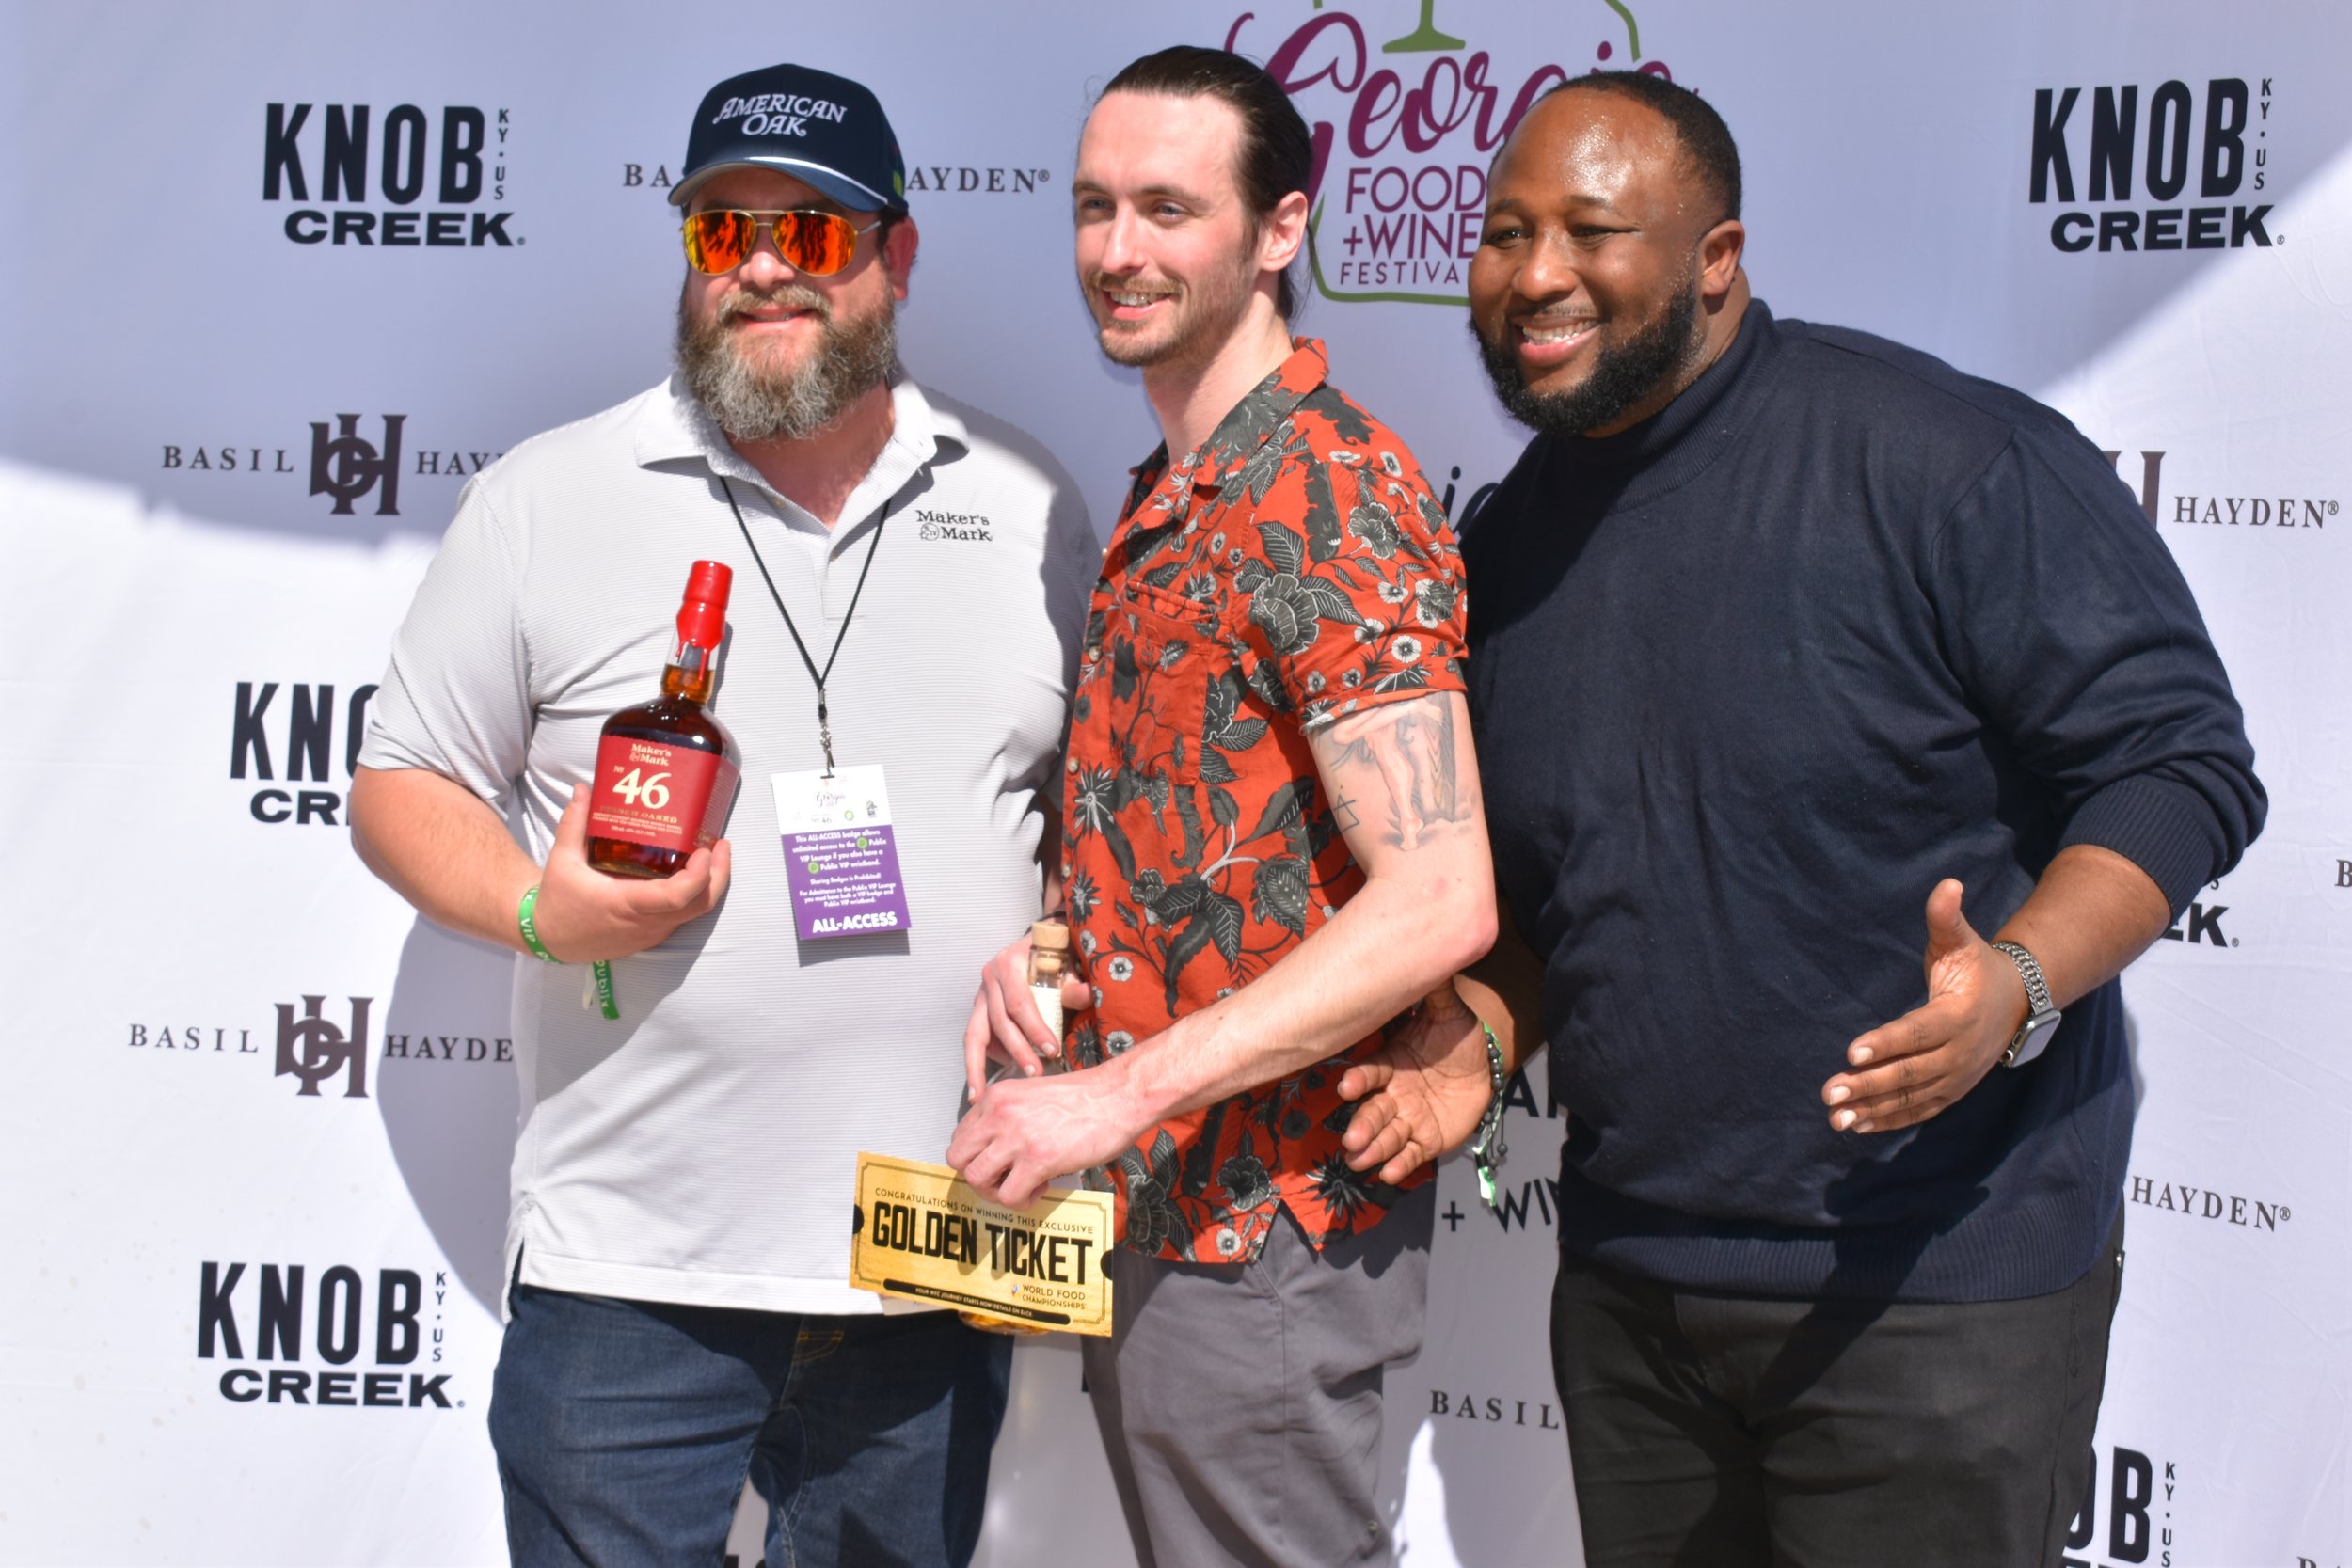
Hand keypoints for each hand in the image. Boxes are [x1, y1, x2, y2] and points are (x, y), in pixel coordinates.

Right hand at [527, 786, 731, 961]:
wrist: (551, 940)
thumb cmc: (558, 901)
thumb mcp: (562, 860)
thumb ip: (574, 823)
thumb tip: (584, 789)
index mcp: (626, 904)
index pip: (676, 897)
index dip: (698, 875)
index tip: (704, 850)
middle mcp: (645, 923)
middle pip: (699, 905)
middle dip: (718, 874)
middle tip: (720, 844)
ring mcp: (652, 932)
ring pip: (695, 913)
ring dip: (710, 884)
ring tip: (711, 852)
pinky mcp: (652, 935)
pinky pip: (683, 916)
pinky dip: (695, 894)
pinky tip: (693, 871)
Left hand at [947, 1064, 1143, 1207]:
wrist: (1117, 1096)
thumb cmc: (1084, 1097)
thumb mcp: (1032, 1094)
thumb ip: (1008, 1116)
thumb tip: (996, 1149)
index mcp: (997, 1097)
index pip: (960, 1136)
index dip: (977, 1156)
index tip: (999, 1162)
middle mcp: (999, 1114)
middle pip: (958, 1158)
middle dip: (978, 1176)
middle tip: (1002, 1179)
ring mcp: (1017, 1137)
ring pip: (976, 1179)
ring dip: (996, 1192)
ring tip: (1021, 1187)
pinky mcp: (1038, 1159)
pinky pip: (1008, 1196)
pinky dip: (1022, 1202)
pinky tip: (1041, 1189)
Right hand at [962, 934, 1094, 1097]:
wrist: (1039, 942)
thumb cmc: (1055, 956)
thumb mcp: (1068, 963)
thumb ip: (1076, 982)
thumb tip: (1086, 995)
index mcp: (1009, 963)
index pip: (1019, 1002)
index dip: (1034, 1029)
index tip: (1053, 1051)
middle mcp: (989, 978)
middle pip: (998, 1022)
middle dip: (1017, 1051)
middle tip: (1035, 1074)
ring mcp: (980, 995)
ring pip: (973, 1034)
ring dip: (977, 1067)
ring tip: (981, 1095)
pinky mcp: (978, 1010)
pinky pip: (975, 1039)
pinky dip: (980, 1061)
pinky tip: (986, 1085)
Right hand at [1336, 980, 1495, 1184]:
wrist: (1485, 1065)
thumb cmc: (1457, 1036)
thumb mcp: (1448, 1012)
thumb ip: (1435, 991)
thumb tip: (1431, 949)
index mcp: (1391, 1062)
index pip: (1370, 1072)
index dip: (1359, 1080)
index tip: (1348, 1087)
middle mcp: (1393, 1093)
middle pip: (1373, 1111)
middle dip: (1362, 1125)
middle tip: (1351, 1138)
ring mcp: (1407, 1119)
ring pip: (1386, 1136)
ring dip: (1373, 1148)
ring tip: (1361, 1160)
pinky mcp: (1426, 1140)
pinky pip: (1410, 1154)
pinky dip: (1399, 1164)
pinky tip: (1389, 1173)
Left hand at [1823, 878, 2027, 1133]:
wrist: (2018, 1003)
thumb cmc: (1977, 967)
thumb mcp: (1963, 940)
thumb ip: (1946, 918)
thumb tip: (1947, 884)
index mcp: (1958, 1016)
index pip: (1918, 1032)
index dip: (1886, 1043)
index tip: (1850, 1052)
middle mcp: (1959, 1053)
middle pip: (1910, 1072)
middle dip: (1869, 1084)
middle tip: (1829, 1091)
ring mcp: (1956, 1078)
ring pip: (1911, 1098)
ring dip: (1872, 1108)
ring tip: (1835, 1117)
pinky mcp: (1950, 1092)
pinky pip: (1918, 1111)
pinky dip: (1888, 1120)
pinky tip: (1855, 1125)